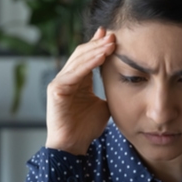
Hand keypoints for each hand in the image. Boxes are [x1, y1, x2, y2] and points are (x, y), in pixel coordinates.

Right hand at [44, 27, 115, 154]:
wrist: (73, 146)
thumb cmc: (86, 128)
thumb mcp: (103, 105)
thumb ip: (109, 92)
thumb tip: (125, 83)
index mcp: (77, 80)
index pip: (87, 56)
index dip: (98, 44)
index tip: (113, 35)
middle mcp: (66, 78)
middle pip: (82, 54)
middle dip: (98, 43)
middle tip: (114, 35)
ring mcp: (59, 83)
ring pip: (79, 60)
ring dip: (96, 50)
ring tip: (111, 42)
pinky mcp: (56, 90)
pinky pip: (75, 73)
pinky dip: (88, 63)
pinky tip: (101, 56)